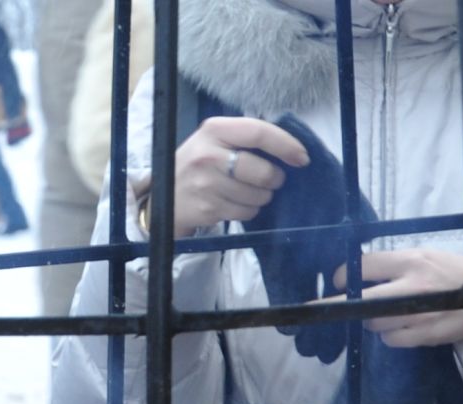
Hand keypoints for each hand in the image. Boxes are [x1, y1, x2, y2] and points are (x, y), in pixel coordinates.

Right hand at [160, 116, 310, 238]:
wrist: (161, 199)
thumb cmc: (196, 165)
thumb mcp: (212, 140)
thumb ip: (244, 138)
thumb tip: (290, 150)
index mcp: (214, 130)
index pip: (259, 133)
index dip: (286, 145)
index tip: (302, 158)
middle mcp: (208, 156)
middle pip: (262, 171)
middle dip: (274, 179)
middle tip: (271, 179)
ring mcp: (206, 185)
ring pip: (257, 196)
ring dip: (262, 197)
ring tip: (248, 192)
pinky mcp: (207, 209)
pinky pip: (245, 213)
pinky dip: (249, 210)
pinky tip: (236, 204)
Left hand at [331, 249, 462, 346]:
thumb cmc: (451, 273)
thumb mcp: (425, 257)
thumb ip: (393, 265)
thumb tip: (354, 275)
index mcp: (412, 260)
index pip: (364, 265)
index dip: (343, 276)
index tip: (338, 282)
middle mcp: (413, 285)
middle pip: (361, 301)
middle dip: (345, 305)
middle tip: (337, 306)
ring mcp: (419, 313)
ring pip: (374, 323)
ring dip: (374, 320)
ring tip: (390, 312)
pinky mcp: (426, 335)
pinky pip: (391, 339)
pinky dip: (392, 335)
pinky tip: (405, 326)